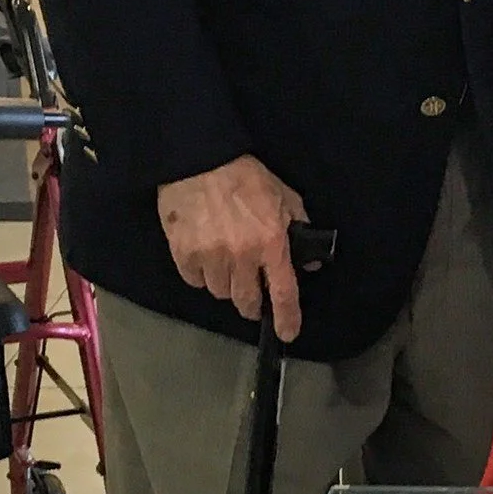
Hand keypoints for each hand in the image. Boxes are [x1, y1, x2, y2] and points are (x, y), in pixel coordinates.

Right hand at [157, 155, 307, 342]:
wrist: (198, 160)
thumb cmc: (246, 176)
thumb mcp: (284, 196)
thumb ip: (300, 227)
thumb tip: (309, 261)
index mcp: (271, 241)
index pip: (283, 291)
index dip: (287, 317)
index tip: (289, 333)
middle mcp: (241, 256)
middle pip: (246, 302)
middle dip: (252, 302)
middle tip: (252, 290)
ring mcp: (210, 258)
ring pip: (220, 293)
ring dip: (226, 284)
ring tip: (226, 262)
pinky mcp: (183, 255)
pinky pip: (195, 281)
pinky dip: (201, 274)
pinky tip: (205, 255)